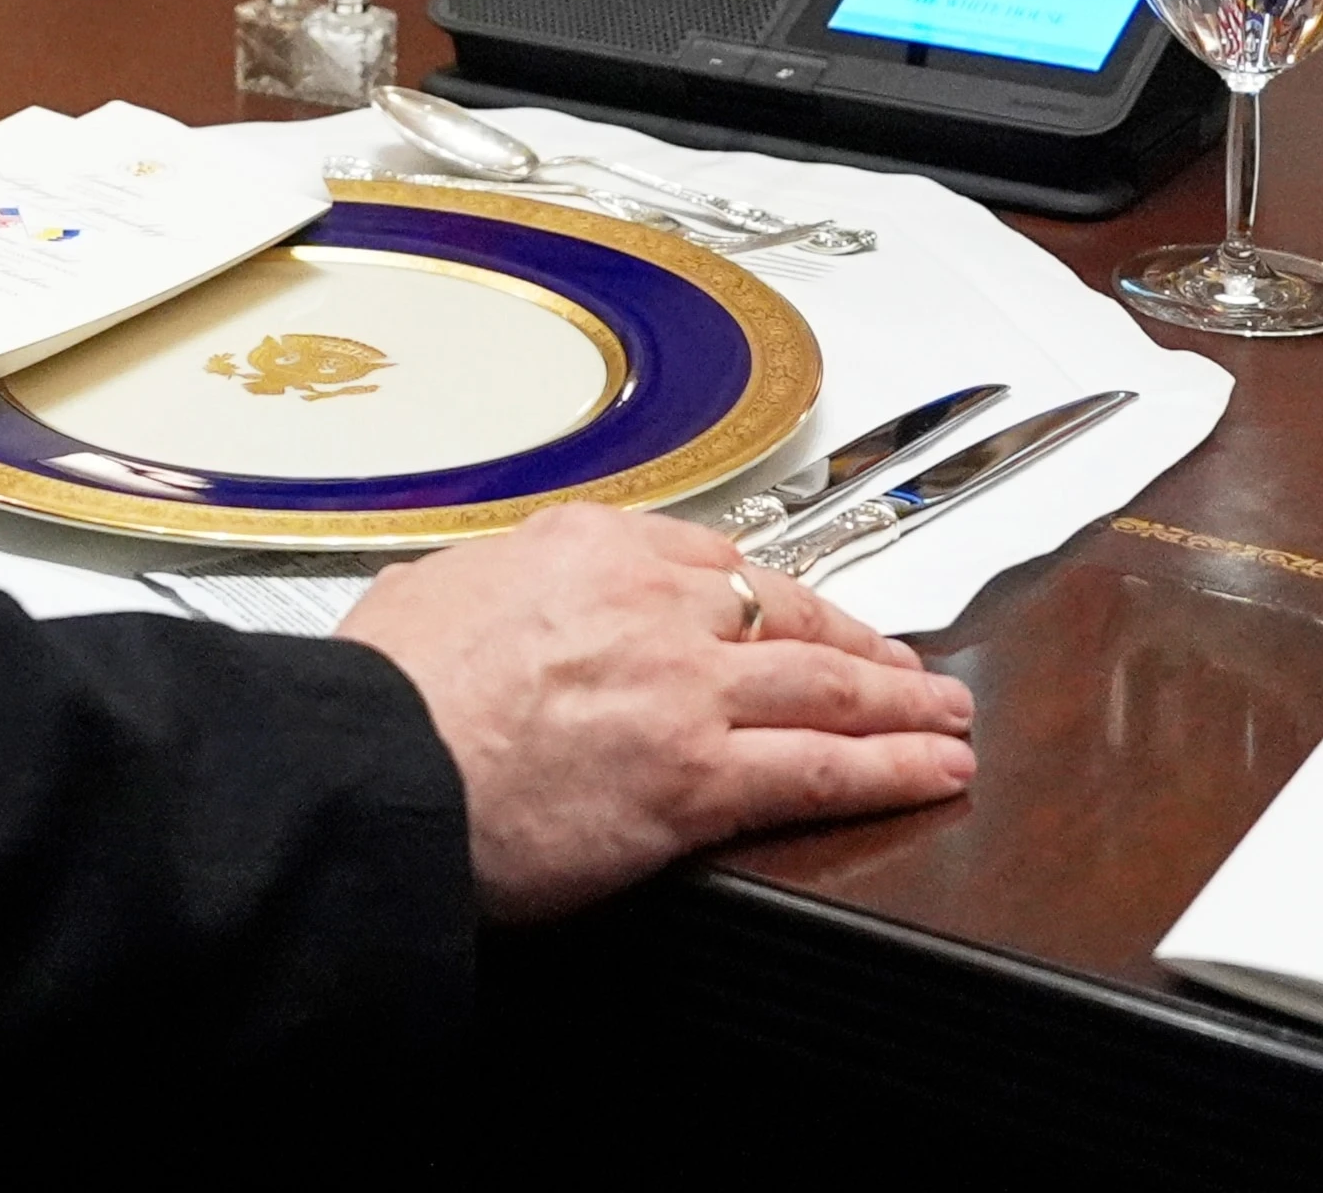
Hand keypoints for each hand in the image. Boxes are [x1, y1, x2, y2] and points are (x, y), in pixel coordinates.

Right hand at [335, 503, 975, 923]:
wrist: (373, 773)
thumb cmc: (381, 701)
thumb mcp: (425, 595)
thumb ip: (478, 591)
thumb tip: (470, 604)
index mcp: (587, 546)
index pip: (716, 562)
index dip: (777, 595)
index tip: (802, 614)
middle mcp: (652, 603)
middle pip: (789, 616)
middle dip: (862, 645)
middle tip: (909, 666)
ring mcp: (686, 688)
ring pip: (827, 688)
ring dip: (904, 704)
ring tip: (949, 718)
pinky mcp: (699, 777)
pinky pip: (822, 771)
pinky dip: (894, 769)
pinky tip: (935, 771)